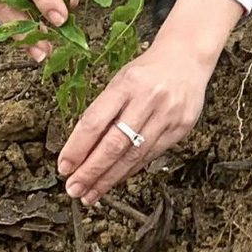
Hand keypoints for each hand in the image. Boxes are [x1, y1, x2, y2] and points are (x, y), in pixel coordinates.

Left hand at [56, 0, 241, 203]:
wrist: (188, 58)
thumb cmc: (147, 71)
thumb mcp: (120, 81)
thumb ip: (103, 112)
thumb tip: (79, 152)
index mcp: (128, 83)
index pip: (96, 120)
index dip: (77, 148)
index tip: (64, 167)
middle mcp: (150, 98)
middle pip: (115, 143)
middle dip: (91, 171)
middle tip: (74, 188)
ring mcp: (168, 114)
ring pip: (134, 155)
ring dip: (109, 178)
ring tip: (90, 194)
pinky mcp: (182, 127)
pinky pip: (151, 155)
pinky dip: (130, 170)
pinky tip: (115, 180)